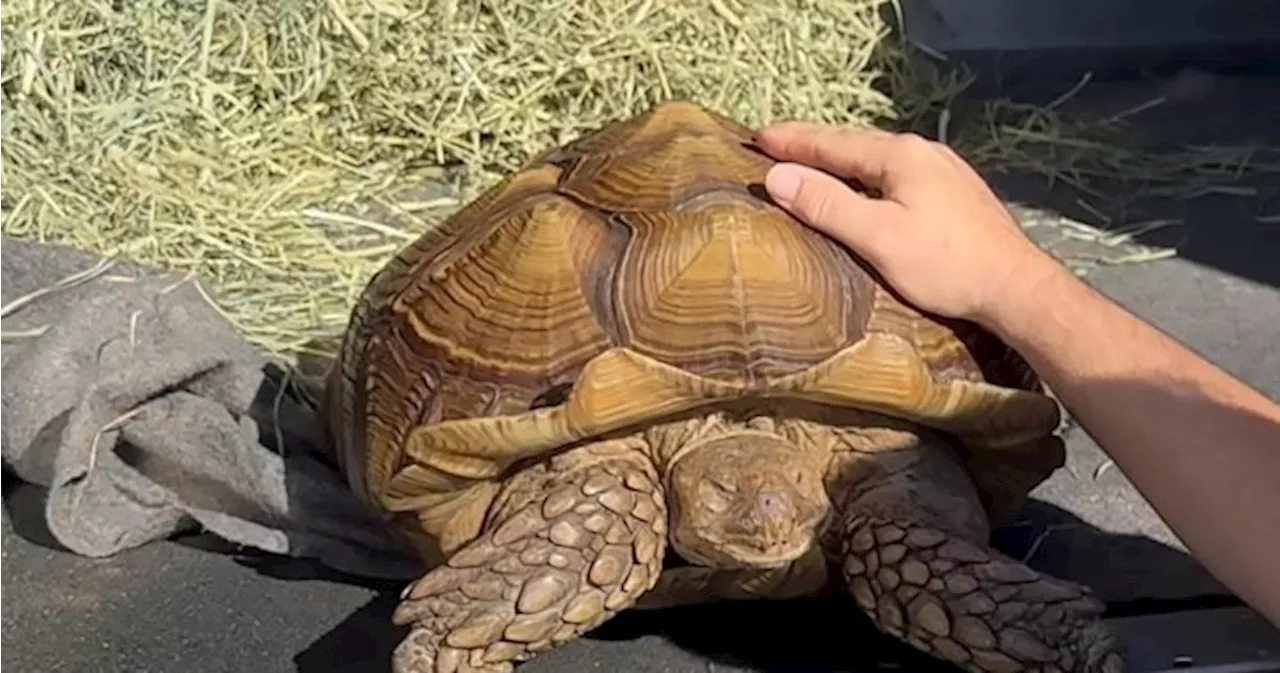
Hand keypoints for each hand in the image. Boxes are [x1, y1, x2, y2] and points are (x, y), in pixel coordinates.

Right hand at [756, 122, 1065, 327]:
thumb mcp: (877, 237)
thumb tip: (779, 177)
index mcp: (899, 156)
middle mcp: (921, 152)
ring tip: (810, 163)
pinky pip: (895, 173)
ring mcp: (941, 169)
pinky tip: (862, 186)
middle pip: (854, 144)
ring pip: (876, 158)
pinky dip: (865, 175)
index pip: (832, 143)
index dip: (792, 141)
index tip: (757, 138)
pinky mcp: (953, 192)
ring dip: (839, 160)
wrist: (1016, 287)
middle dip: (812, 145)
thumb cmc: (945, 265)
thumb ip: (827, 205)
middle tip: (775, 144)